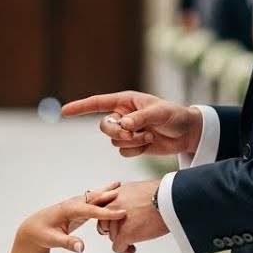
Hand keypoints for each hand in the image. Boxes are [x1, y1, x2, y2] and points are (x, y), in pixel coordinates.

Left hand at [16, 182, 125, 252]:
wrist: (35, 228)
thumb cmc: (42, 234)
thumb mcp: (53, 240)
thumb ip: (68, 243)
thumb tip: (82, 248)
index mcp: (68, 209)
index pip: (91, 210)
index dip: (107, 212)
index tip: (122, 214)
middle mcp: (74, 203)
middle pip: (95, 197)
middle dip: (110, 195)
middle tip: (129, 192)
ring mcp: (78, 204)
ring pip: (96, 196)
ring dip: (109, 192)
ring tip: (125, 186)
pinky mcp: (80, 207)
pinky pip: (95, 201)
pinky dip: (106, 196)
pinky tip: (116, 192)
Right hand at [61, 91, 202, 157]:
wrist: (187, 132)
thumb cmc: (174, 115)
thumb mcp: (159, 113)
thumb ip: (140, 118)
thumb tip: (123, 125)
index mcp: (126, 101)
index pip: (98, 103)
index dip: (80, 107)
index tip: (65, 111)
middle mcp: (123, 115)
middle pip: (104, 127)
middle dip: (118, 133)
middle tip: (137, 133)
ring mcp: (127, 130)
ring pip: (114, 141)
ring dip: (132, 142)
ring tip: (150, 136)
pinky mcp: (133, 144)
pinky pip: (124, 151)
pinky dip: (136, 150)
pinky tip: (149, 144)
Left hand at [91, 179, 166, 252]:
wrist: (170, 200)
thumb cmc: (161, 194)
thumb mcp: (138, 189)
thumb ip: (127, 197)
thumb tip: (129, 205)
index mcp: (115, 194)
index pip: (102, 209)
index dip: (109, 218)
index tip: (116, 223)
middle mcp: (112, 206)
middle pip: (104, 225)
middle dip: (113, 230)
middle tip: (125, 232)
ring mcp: (117, 221)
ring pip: (113, 237)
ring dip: (121, 240)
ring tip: (132, 241)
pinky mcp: (124, 234)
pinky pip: (118, 247)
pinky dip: (124, 250)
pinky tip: (132, 249)